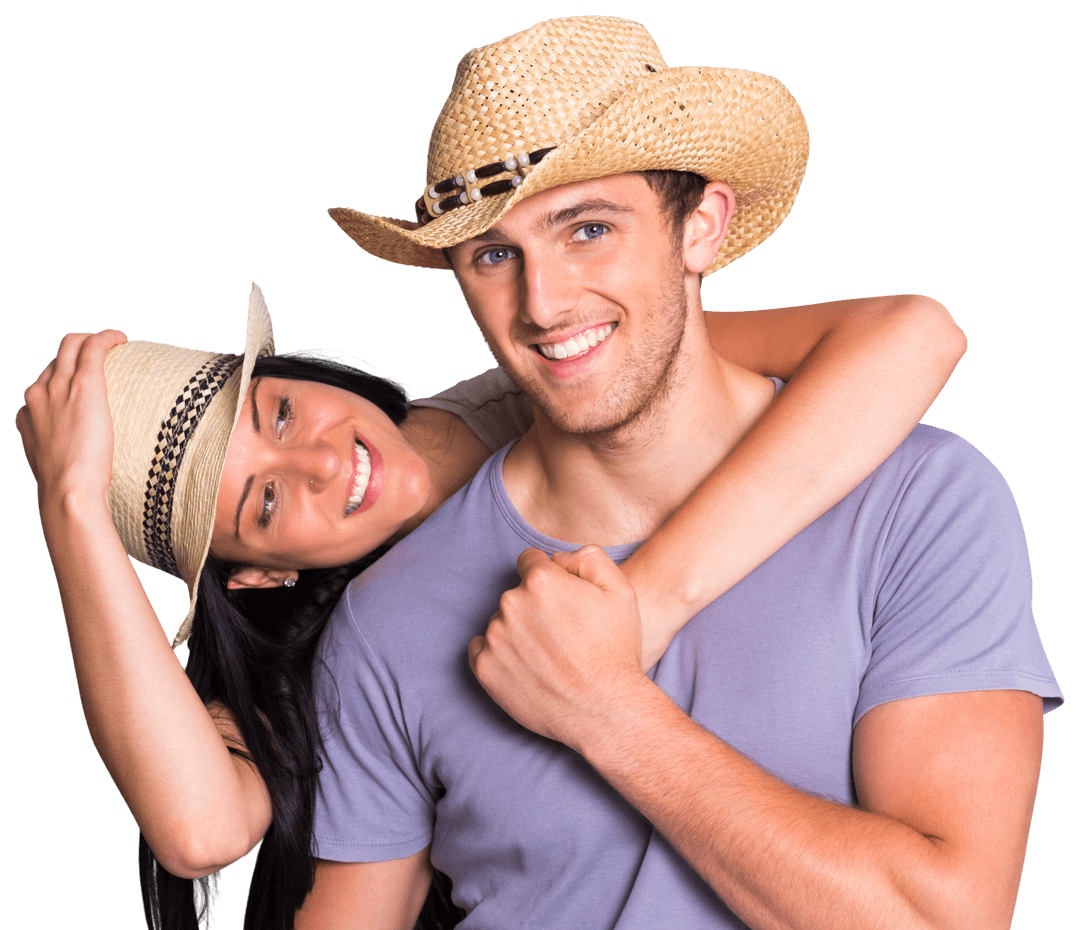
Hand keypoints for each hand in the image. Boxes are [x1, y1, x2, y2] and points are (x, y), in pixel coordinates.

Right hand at [17, 330, 127, 510]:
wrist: (68, 490)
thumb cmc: (69, 489)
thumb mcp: (55, 466)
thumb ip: (61, 453)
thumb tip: (80, 460)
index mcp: (27, 412)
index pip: (44, 383)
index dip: (65, 378)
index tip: (86, 385)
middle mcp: (37, 394)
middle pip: (55, 358)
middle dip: (76, 351)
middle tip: (103, 356)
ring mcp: (57, 387)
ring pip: (70, 344)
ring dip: (92, 339)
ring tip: (115, 344)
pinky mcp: (83, 385)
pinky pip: (93, 347)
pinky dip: (106, 337)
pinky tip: (121, 338)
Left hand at [468, 545, 646, 751]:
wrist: (605, 710)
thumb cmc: (615, 651)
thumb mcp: (619, 589)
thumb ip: (587, 557)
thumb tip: (558, 558)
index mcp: (541, 581)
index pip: (531, 561)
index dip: (549, 577)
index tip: (561, 599)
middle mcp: (511, 604)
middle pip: (516, 593)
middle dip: (534, 605)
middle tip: (561, 633)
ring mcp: (495, 638)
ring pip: (501, 622)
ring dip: (518, 631)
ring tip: (548, 655)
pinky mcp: (485, 669)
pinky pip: (481, 649)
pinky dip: (499, 654)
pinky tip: (526, 666)